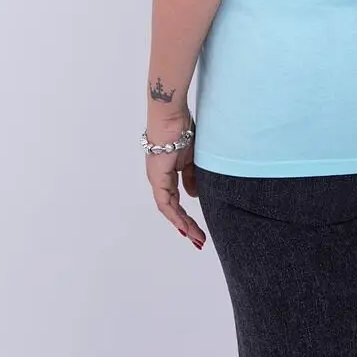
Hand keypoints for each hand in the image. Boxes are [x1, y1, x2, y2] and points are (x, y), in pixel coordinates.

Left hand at [145, 116, 206, 249]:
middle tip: (199, 240)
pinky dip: (175, 216)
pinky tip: (184, 227)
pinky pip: (165, 203)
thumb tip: (194, 195)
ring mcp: (157, 178)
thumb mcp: (193, 158)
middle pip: (173, 207)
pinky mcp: (158, 177)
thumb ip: (193, 177)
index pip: (177, 198)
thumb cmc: (182, 129)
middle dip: (186, 224)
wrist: (171, 116)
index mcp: (168, 171)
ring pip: (169, 208)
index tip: (198, 227)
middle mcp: (160, 178)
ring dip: (183, 224)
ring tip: (196, 238)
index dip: (187, 213)